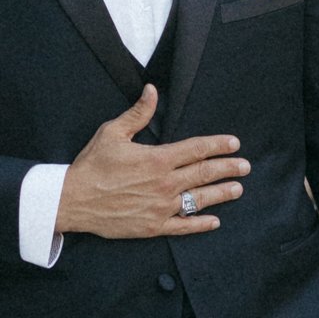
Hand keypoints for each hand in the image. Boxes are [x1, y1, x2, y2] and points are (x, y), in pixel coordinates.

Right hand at [53, 86, 247, 240]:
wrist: (73, 200)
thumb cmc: (92, 165)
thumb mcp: (113, 133)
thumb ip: (138, 114)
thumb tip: (152, 90)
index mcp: (158, 159)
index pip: (197, 149)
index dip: (218, 145)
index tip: (234, 143)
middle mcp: (165, 183)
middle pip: (205, 173)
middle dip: (228, 168)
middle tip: (245, 166)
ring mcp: (161, 207)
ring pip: (199, 200)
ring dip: (221, 194)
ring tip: (237, 190)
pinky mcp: (153, 226)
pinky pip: (183, 226)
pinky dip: (200, 224)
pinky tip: (213, 221)